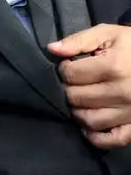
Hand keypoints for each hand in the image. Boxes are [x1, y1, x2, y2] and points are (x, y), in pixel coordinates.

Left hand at [49, 24, 130, 148]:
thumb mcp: (109, 34)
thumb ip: (79, 40)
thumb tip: (52, 49)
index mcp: (114, 67)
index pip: (71, 74)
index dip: (64, 69)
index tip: (70, 66)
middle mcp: (122, 92)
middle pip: (76, 98)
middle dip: (69, 89)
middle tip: (74, 84)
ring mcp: (130, 112)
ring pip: (89, 120)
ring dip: (78, 112)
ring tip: (81, 102)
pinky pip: (112, 140)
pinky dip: (96, 137)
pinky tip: (89, 127)